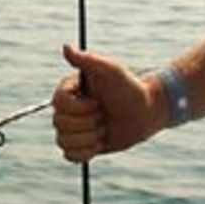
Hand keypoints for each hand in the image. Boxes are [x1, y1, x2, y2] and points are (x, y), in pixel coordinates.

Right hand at [53, 43, 161, 161]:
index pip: (58, 103)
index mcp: (69, 91)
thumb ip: (88, 60)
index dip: (79, 108)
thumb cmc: (130, 89)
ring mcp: (73, 128)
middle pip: (60, 124)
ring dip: (90, 138)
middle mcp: (67, 109)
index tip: (98, 103)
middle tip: (105, 114)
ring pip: (63, 142)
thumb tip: (65, 47)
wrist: (146, 113)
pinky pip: (70, 156)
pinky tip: (100, 142)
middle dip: (88, 123)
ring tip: (104, 128)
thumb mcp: (112, 71)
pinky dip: (86, 152)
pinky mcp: (80, 145)